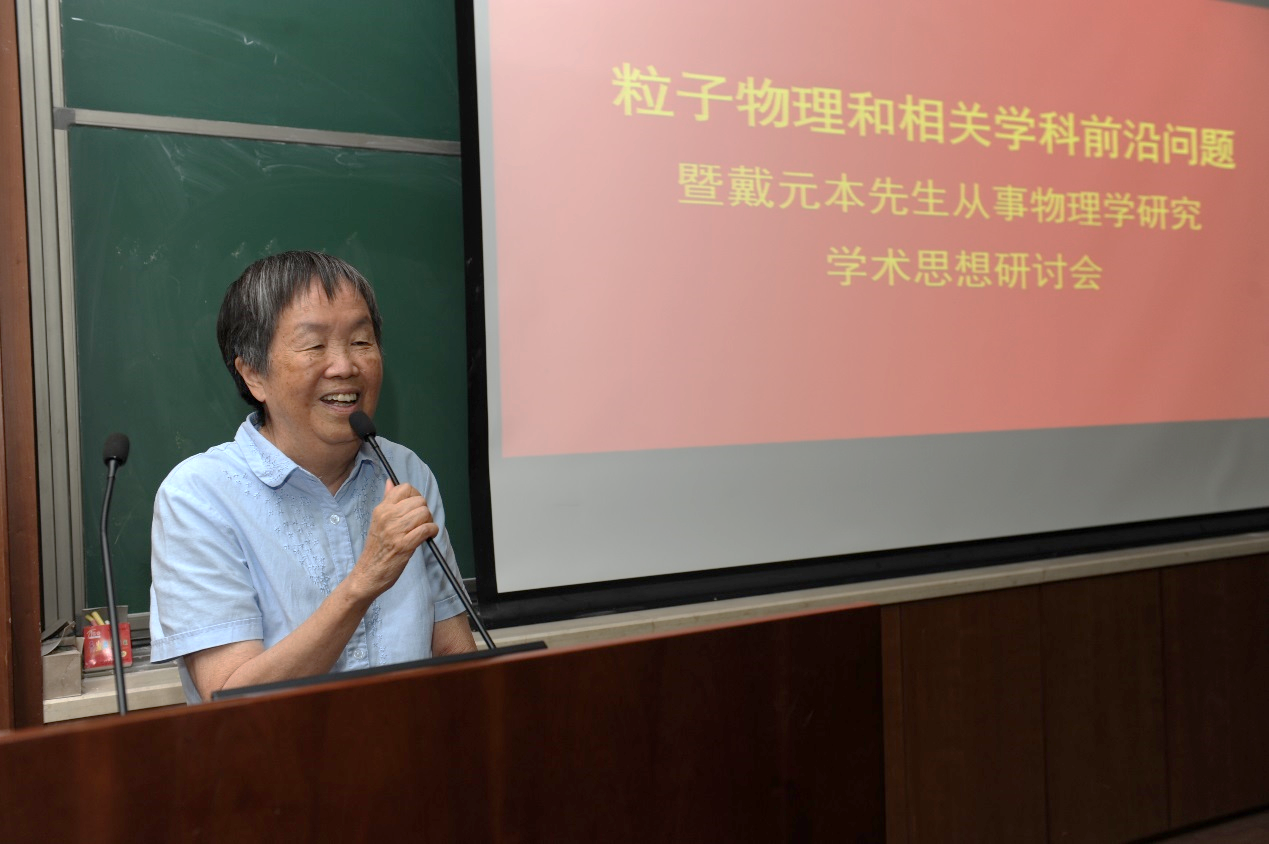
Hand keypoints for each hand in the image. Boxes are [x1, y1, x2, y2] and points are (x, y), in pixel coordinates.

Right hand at [349, 479, 437, 600]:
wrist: (368, 572)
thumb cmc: (376, 547)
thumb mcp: (378, 520)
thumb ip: (387, 500)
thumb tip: (390, 482)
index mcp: (381, 509)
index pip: (405, 488)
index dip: (416, 496)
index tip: (416, 507)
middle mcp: (387, 517)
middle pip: (419, 501)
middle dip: (425, 510)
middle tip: (422, 521)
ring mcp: (395, 531)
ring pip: (424, 513)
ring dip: (429, 521)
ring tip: (424, 529)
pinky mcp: (404, 545)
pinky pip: (426, 529)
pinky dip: (432, 531)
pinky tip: (428, 536)